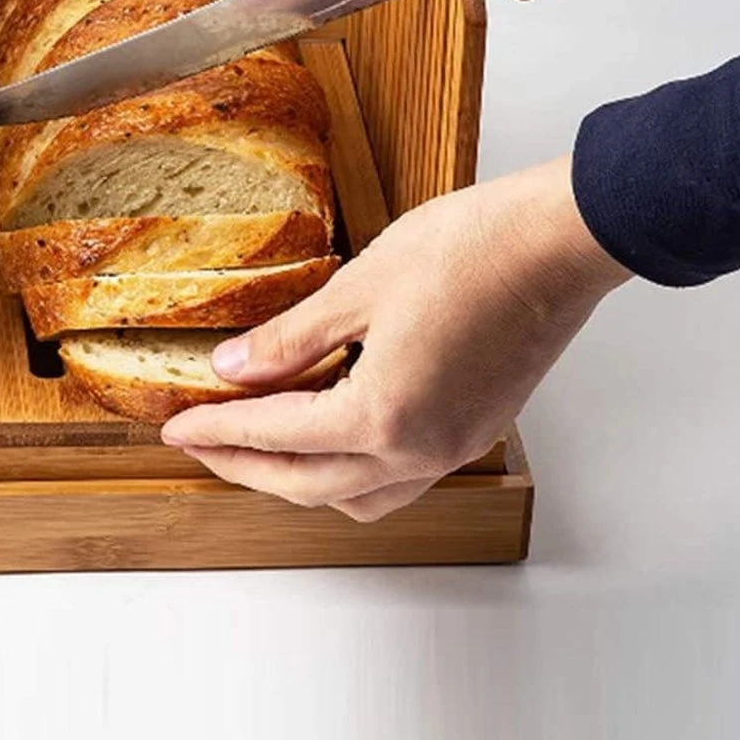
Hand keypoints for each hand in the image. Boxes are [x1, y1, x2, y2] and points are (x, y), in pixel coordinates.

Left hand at [161, 157, 629, 520]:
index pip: (276, 435)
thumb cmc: (474, 251)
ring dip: (303, 479)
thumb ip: (291, 338)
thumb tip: (235, 368)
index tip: (180, 427)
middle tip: (204, 443)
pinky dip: (352, 467)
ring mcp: (455, 447)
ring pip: (359, 496)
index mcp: (383, 415)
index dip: (218, 430)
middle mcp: (421, 450)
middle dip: (247, 467)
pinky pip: (400, 477)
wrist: (559, 243)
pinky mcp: (478, 430)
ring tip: (263, 444)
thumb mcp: (360, 284)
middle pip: (311, 487)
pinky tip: (336, 429)